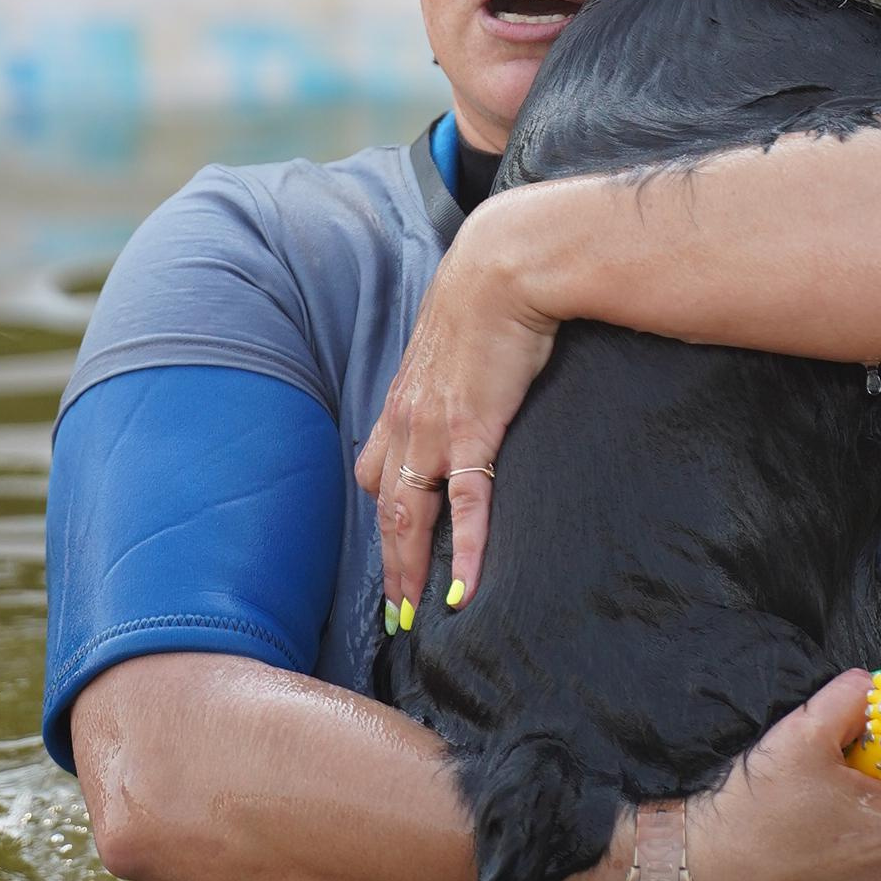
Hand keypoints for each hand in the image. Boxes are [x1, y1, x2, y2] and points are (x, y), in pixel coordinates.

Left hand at [356, 201, 556, 614]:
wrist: (504, 266)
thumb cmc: (488, 294)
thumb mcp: (454, 338)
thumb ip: (452, 372)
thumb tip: (468, 381)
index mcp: (403, 401)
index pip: (375, 471)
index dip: (382, 516)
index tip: (391, 553)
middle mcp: (407, 421)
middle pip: (386, 507)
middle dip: (389, 563)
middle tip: (396, 612)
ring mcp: (436, 430)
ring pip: (411, 515)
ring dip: (409, 570)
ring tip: (415, 614)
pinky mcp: (474, 431)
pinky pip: (465, 504)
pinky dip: (463, 550)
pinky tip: (463, 587)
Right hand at [685, 671, 880, 880]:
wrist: (708, 870)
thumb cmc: (758, 804)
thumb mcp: (805, 728)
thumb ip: (852, 695)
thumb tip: (874, 686)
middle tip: (846, 764)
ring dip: (878, 811)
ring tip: (827, 800)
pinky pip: (879, 862)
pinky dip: (862, 842)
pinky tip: (819, 829)